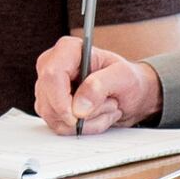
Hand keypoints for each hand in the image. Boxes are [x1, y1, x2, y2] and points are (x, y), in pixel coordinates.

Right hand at [32, 35, 162, 134]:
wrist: (130, 94)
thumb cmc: (128, 80)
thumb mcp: (123, 77)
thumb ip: (101, 86)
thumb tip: (78, 106)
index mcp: (68, 50)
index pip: (52, 75)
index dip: (61, 99)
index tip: (77, 117)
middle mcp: (53, 66)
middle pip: (49, 100)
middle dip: (80, 114)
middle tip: (109, 105)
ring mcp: (49, 87)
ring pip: (53, 116)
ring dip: (85, 122)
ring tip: (106, 109)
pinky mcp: (51, 105)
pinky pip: (58, 125)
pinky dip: (82, 128)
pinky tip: (97, 117)